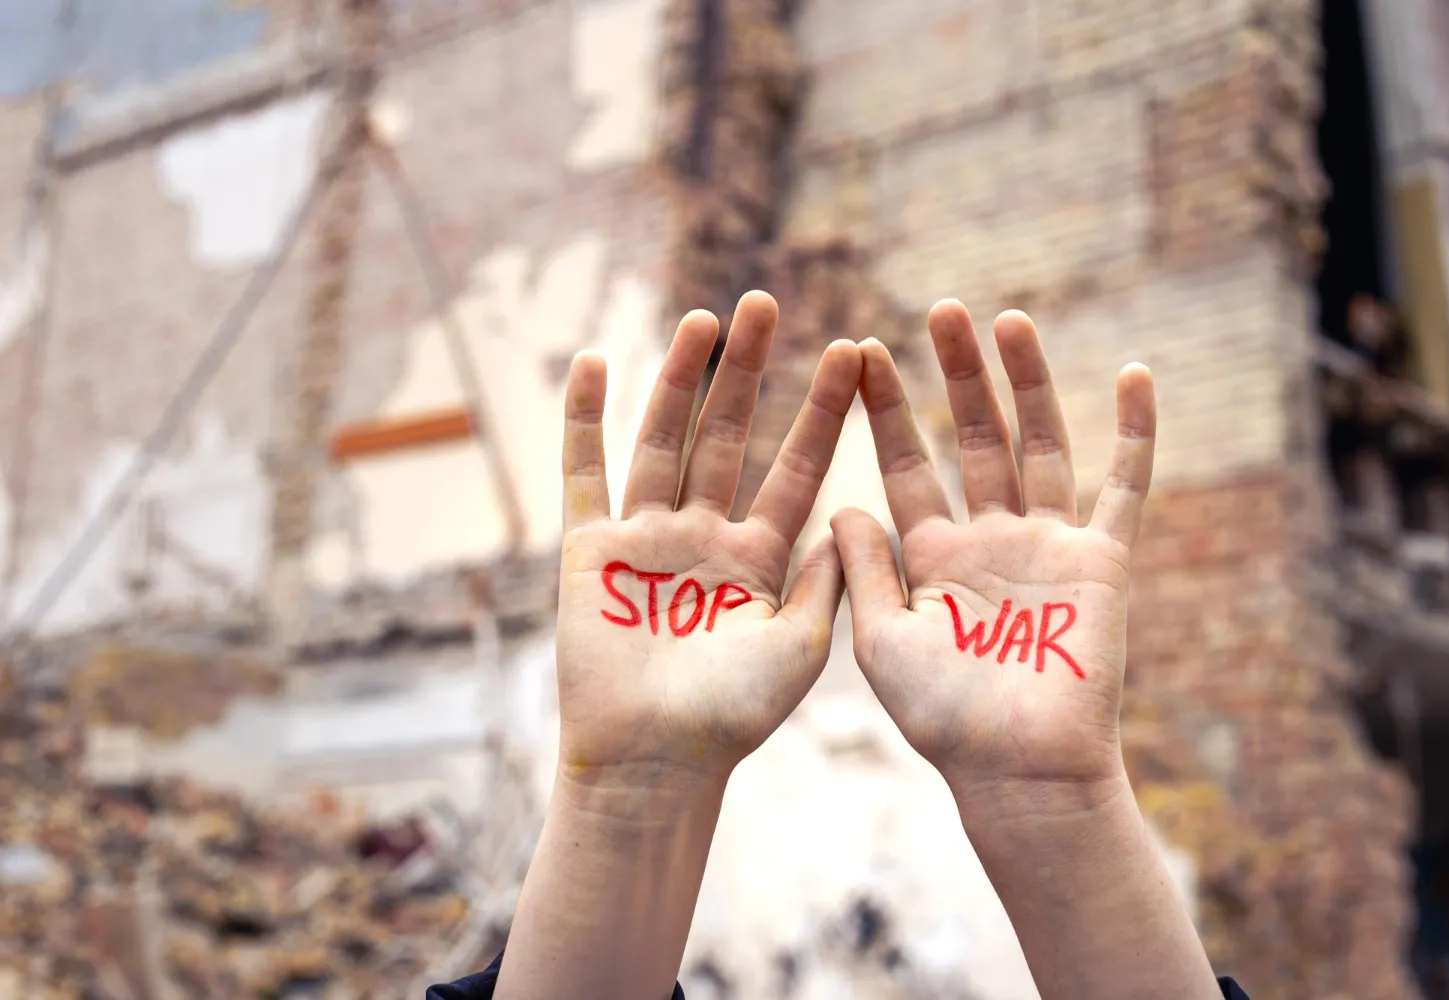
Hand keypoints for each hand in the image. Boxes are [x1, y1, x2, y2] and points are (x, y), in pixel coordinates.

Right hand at [555, 291, 859, 794]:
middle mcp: (703, 536)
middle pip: (727, 436)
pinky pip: (583, 474)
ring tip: (702, 319)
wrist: (652, 762)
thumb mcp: (800, 646)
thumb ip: (828, 579)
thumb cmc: (731, 719)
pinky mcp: (589, 551)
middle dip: (747, 372)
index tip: (850, 352)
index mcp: (758, 557)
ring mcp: (645, 539)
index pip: (795, 467)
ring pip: (663, 441)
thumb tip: (858, 513)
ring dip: (678, 379)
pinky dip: (583, 421)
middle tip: (766, 301)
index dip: (820, 411)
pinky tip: (593, 364)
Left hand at [831, 301, 1155, 808]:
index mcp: (936, 555)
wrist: (1019, 771)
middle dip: (957, 375)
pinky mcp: (1105, 561)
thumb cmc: (944, 719)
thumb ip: (867, 568)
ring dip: (1028, 383)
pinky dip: (1135, 433)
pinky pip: (1125, 486)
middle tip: (940, 309)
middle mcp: (992, 538)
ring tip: (1008, 320)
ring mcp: (1050, 545)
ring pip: (1041, 444)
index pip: (907, 464)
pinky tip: (1133, 375)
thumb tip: (837, 504)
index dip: (886, 410)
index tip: (860, 352)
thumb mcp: (883, 638)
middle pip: (975, 438)